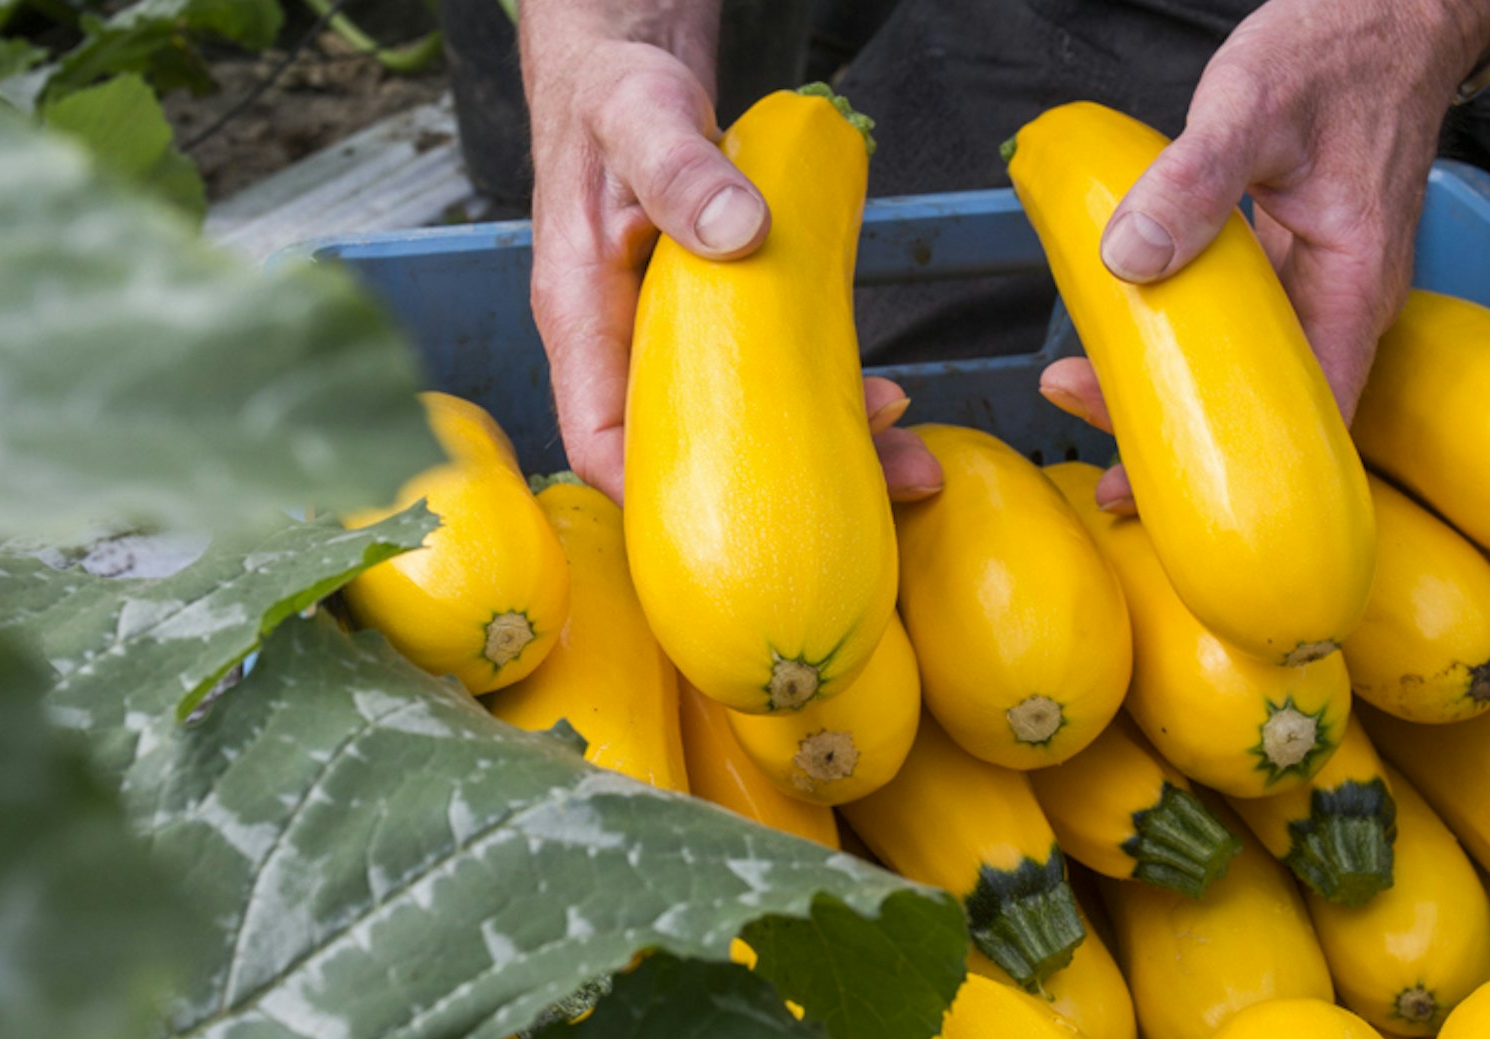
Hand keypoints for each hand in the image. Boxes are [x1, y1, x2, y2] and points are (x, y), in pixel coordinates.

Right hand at [522, 0, 938, 503]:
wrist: (630, 66)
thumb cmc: (616, 92)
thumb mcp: (640, 118)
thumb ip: (678, 170)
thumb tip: (738, 231)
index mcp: (581, 315)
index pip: (598, 438)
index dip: (651, 494)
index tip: (732, 521)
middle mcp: (627, 344)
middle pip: (687, 451)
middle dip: (777, 489)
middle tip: (882, 490)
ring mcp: (680, 337)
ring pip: (744, 422)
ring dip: (825, 448)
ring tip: (908, 460)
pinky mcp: (726, 319)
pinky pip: (774, 376)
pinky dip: (829, 394)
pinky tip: (884, 399)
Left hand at [1037, 0, 1489, 512]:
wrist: (1388, 7)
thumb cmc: (1338, 47)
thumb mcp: (1252, 105)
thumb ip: (1194, 181)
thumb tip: (1131, 258)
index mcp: (1355, 285)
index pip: (1308, 414)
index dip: (1240, 468)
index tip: (1159, 492)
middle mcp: (1347, 299)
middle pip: (1272, 406)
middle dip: (1188, 443)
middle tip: (1103, 471)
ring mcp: (1322, 280)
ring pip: (1252, 366)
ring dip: (1182, 393)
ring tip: (1098, 406)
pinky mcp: (1296, 257)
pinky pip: (1243, 322)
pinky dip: (1190, 341)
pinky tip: (1136, 343)